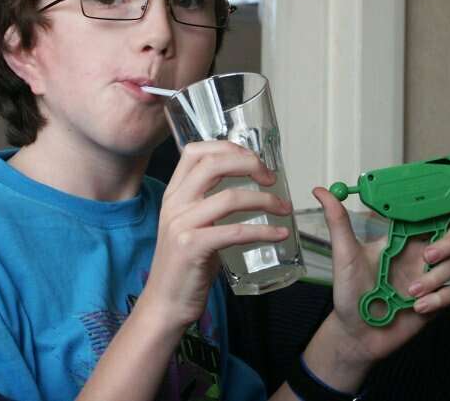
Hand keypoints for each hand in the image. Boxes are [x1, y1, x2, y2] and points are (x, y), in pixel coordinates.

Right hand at [140, 141, 292, 327]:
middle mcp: (175, 204)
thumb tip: (244, 185)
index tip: (252, 158)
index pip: (195, 151)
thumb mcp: (190, 225)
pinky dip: (263, 230)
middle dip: (249, 164)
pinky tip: (279, 234)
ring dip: (264, 200)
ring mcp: (181, 225)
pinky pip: (235, 231)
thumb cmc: (185, 265)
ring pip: (229, 197)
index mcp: (173, 193)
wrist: (165, 303)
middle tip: (271, 178)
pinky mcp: (192, 248)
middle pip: (213, 165)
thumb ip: (208, 203)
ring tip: (284, 208)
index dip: (227, 147)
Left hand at [304, 186, 449, 388]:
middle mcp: (419, 255)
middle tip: (428, 257)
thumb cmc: (349, 291)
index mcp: (401, 240)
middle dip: (449, 242)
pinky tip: (416, 308)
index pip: (431, 217)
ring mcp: (430, 278)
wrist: (355, 332)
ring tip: (409, 291)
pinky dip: (438, 299)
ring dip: (435, 278)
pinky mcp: (436, 302)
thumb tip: (321, 190)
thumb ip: (338, 221)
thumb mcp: (343, 254)